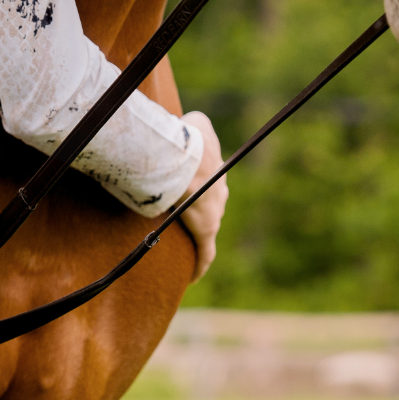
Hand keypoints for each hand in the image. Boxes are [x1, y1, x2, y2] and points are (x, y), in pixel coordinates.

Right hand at [174, 111, 226, 279]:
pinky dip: (201, 265)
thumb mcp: (196, 122)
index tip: (188, 194)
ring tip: (180, 247)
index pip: (209, 185)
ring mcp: (214, 214)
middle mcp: (220, 196)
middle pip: (209, 208)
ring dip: (194, 237)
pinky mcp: (206, 231)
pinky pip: (205, 253)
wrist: (187, 159)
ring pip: (205, 229)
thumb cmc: (189, 138)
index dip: (198, 189)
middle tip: (178, 220)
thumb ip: (193, 125)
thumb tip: (185, 125)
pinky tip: (195, 278)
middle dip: (197, 214)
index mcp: (217, 174)